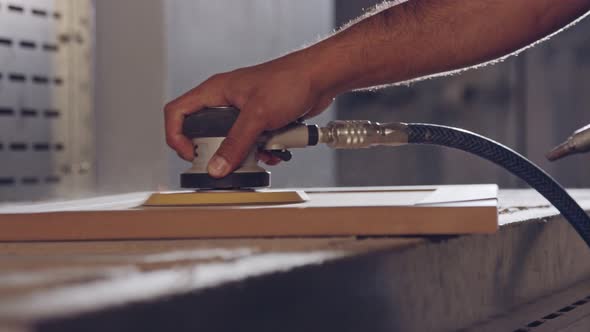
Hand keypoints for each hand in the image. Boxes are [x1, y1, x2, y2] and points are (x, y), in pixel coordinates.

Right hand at [164, 50, 334, 177]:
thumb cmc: (289, 81)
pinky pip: (253, 144)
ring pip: (232, 143)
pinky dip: (263, 150)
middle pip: (205, 134)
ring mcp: (244, 113)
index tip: (190, 154)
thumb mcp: (258, 115)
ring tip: (262, 151)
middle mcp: (226, 102)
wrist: (320, 78)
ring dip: (247, 153)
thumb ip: (236, 143)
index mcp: (215, 92)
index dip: (176, 136)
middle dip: (220, 151)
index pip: (177, 112)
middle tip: (230, 161)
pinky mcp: (261, 122)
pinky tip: (276, 150)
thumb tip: (217, 166)